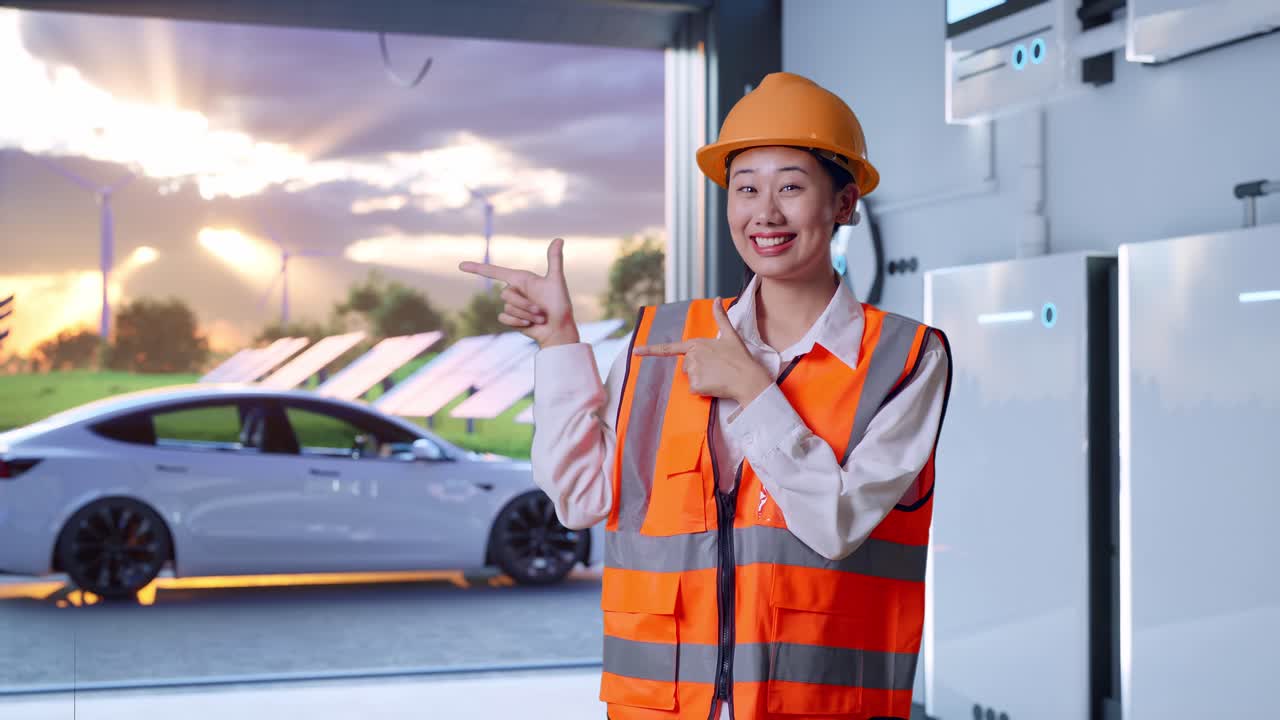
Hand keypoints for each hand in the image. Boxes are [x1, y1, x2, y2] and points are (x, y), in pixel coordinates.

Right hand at [459, 238, 579, 347]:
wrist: (558, 329)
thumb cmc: (560, 305)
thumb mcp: (556, 281)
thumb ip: (554, 260)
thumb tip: (559, 239)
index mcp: (521, 279)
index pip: (495, 272)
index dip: (477, 268)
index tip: (461, 265)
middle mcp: (514, 290)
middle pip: (505, 294)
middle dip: (525, 304)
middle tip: (541, 310)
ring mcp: (512, 305)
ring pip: (507, 308)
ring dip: (525, 315)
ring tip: (540, 318)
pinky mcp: (510, 319)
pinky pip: (504, 318)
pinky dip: (518, 322)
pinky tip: (529, 325)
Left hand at [632, 299, 772, 405]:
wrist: (748, 378)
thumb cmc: (740, 357)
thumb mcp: (731, 335)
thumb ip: (721, 317)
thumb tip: (718, 299)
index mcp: (696, 344)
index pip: (669, 348)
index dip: (650, 350)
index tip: (634, 352)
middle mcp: (691, 356)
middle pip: (686, 366)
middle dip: (699, 368)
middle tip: (717, 368)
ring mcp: (693, 371)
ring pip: (691, 378)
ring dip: (702, 379)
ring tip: (718, 375)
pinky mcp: (696, 385)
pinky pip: (695, 390)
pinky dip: (704, 390)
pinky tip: (715, 385)